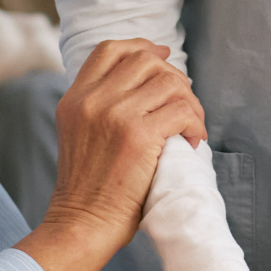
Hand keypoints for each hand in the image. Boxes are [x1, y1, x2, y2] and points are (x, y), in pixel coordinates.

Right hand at [16, 40, 204, 270]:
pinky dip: (195, 123)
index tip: (161, 57)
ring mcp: (115, 115)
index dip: (141, 47)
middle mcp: (92, 101)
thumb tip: (141, 86)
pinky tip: (193, 140)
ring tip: (191, 125)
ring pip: (169, 82)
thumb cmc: (88, 188)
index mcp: (74, 99)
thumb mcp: (79, 134)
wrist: (81, 223)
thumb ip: (98, 107)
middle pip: (145, 60)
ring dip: (189, 101)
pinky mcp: (138, 136)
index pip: (110, 50)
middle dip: (173, 76)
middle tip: (183, 103)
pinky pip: (181, 110)